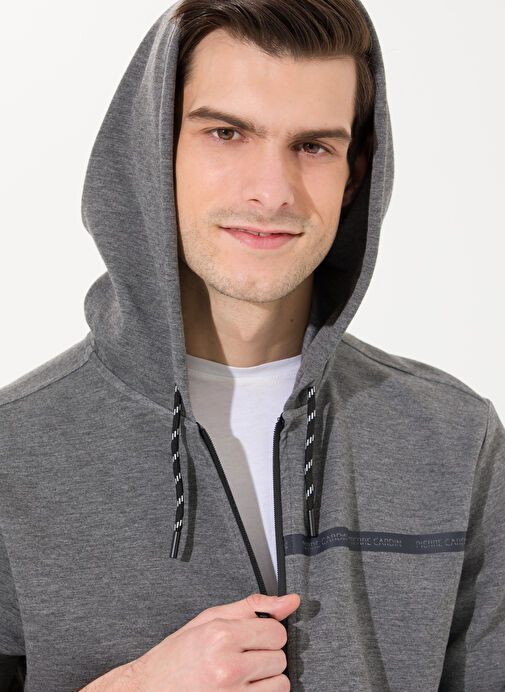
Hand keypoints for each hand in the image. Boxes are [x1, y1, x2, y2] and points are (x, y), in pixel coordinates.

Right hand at [126, 592, 299, 689]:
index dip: (268, 633)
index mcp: (222, 636)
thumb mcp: (209, 619)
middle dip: (265, 655)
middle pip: (280, 658)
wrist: (149, 690)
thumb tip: (290, 601)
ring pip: (280, 684)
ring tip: (243, 675)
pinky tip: (242, 689)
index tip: (255, 636)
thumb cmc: (177, 656)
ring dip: (266, 679)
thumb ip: (253, 607)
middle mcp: (228, 667)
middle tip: (243, 656)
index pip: (277, 631)